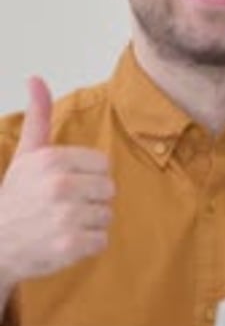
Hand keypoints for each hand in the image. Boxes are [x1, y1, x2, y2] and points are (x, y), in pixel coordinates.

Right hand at [0, 77, 114, 285]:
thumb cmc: (16, 198)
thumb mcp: (25, 155)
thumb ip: (38, 118)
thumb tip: (36, 79)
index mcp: (52, 159)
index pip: (102, 165)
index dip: (88, 177)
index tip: (66, 186)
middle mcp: (60, 185)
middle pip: (109, 190)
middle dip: (91, 200)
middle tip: (65, 207)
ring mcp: (66, 216)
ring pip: (106, 216)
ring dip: (89, 224)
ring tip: (63, 224)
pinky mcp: (70, 245)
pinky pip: (102, 240)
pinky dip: (88, 246)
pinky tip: (65, 241)